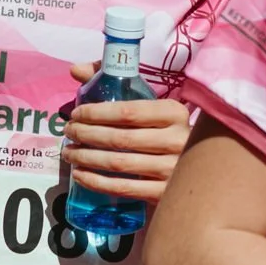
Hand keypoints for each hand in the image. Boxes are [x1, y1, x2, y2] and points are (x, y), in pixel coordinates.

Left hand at [63, 57, 190, 203]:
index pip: (128, 112)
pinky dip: (96, 182)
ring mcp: (172, 169)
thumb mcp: (148, 103)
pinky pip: (123, 188)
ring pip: (118, 163)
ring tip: (69, 153)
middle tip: (68, 133)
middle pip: (120, 138)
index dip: (96, 113)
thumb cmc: (163, 129)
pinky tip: (80, 175)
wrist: (197, 166)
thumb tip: (75, 70)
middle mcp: (176, 140)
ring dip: (86, 158)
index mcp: (173, 112)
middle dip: (86, 135)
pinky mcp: (164, 193)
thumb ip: (112, 80)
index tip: (76, 114)